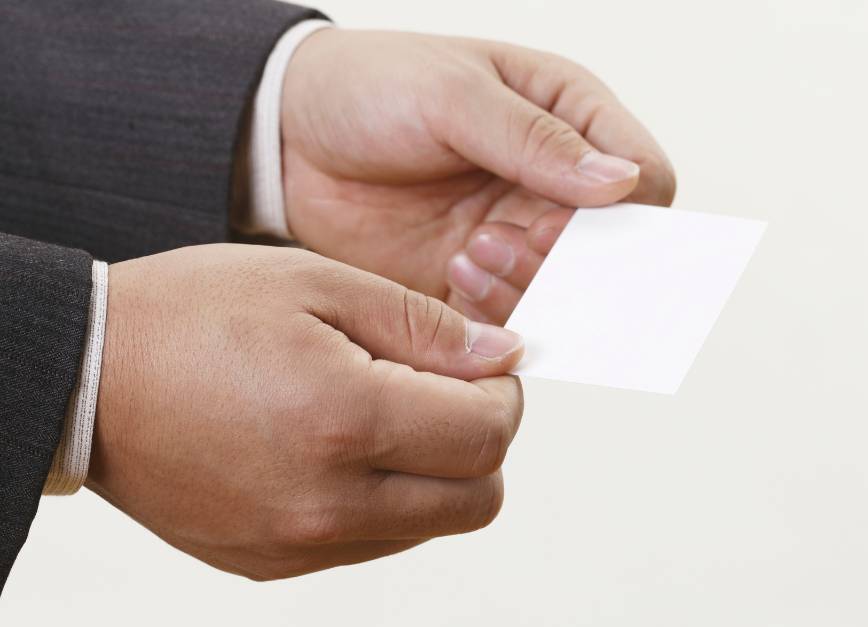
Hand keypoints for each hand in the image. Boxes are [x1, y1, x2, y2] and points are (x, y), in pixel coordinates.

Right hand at [89, 244, 523, 579]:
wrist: (83, 376)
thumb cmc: (189, 318)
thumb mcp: (318, 283)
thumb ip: (425, 326)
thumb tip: (501, 356)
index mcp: (345, 421)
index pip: (487, 437)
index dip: (502, 394)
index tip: (481, 366)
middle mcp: (328, 501)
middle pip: (478, 499)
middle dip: (482, 441)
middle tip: (445, 391)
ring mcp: (299, 543)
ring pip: (430, 526)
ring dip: (435, 473)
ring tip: (381, 412)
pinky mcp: (272, 563)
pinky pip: (371, 543)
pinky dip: (383, 500)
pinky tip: (341, 447)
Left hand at [279, 29, 675, 323]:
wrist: (285, 141)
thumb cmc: (369, 90)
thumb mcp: (453, 96)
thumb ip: (537, 141)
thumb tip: (621, 182)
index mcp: (570, 117)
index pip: (646, 181)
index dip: (622, 215)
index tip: (559, 218)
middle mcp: (556, 183)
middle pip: (615, 249)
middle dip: (569, 258)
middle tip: (505, 239)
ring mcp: (520, 235)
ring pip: (572, 293)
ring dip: (531, 285)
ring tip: (471, 253)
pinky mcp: (482, 282)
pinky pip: (519, 320)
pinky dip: (498, 312)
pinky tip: (454, 275)